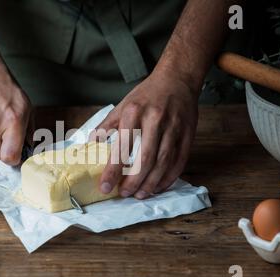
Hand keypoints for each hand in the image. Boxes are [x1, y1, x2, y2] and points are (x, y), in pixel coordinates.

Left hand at [92, 66, 198, 198]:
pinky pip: (179, 161)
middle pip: (144, 159)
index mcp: (134, 113)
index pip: (121, 147)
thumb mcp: (123, 105)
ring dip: (151, 183)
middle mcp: (155, 120)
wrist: (177, 79)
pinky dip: (169, 177)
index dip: (113, 170)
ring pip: (163, 163)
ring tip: (140, 194)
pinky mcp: (188, 134)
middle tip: (124, 194)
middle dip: (133, 181)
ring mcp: (174, 128)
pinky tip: (159, 186)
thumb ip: (107, 125)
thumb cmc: (147, 95)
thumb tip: (91, 143)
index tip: (105, 187)